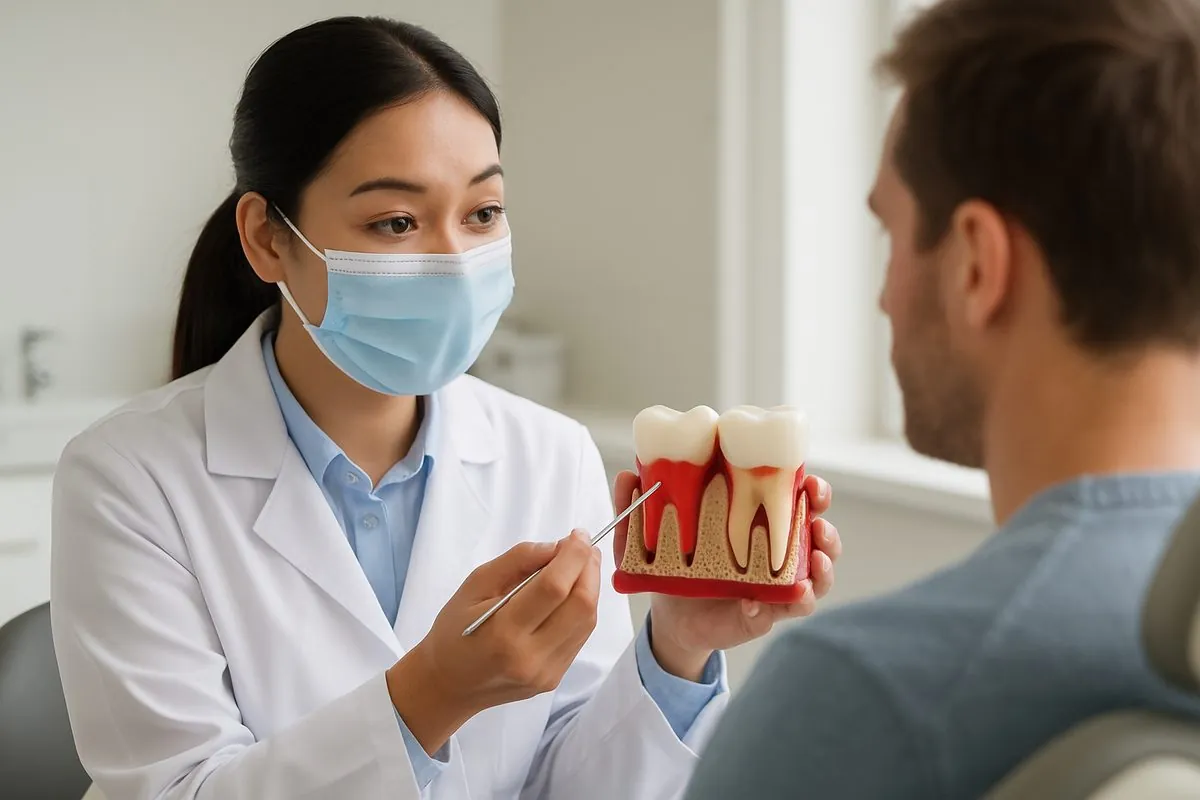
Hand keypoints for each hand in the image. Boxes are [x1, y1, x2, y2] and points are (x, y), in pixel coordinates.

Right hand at [386, 532, 600, 753]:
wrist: (449, 685)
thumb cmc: (454, 631)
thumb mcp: (475, 584)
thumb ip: (517, 560)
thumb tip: (557, 547)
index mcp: (503, 632)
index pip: (554, 587)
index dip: (574, 556)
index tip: (577, 534)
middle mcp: (530, 656)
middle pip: (581, 605)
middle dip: (589, 569)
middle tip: (583, 547)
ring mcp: (546, 671)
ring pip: (587, 621)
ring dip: (590, 587)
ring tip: (579, 566)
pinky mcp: (555, 678)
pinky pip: (580, 636)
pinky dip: (582, 609)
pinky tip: (571, 594)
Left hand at [612, 470, 841, 680]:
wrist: (671, 616)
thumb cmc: (671, 566)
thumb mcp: (651, 538)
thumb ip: (637, 508)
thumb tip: (627, 475)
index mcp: (756, 520)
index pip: (795, 499)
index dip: (811, 488)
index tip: (809, 480)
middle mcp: (775, 550)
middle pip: (818, 533)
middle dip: (826, 523)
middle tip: (818, 519)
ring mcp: (777, 583)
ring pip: (818, 572)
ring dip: (825, 563)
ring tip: (817, 558)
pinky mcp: (768, 612)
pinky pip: (792, 608)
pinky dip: (794, 602)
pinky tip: (778, 598)